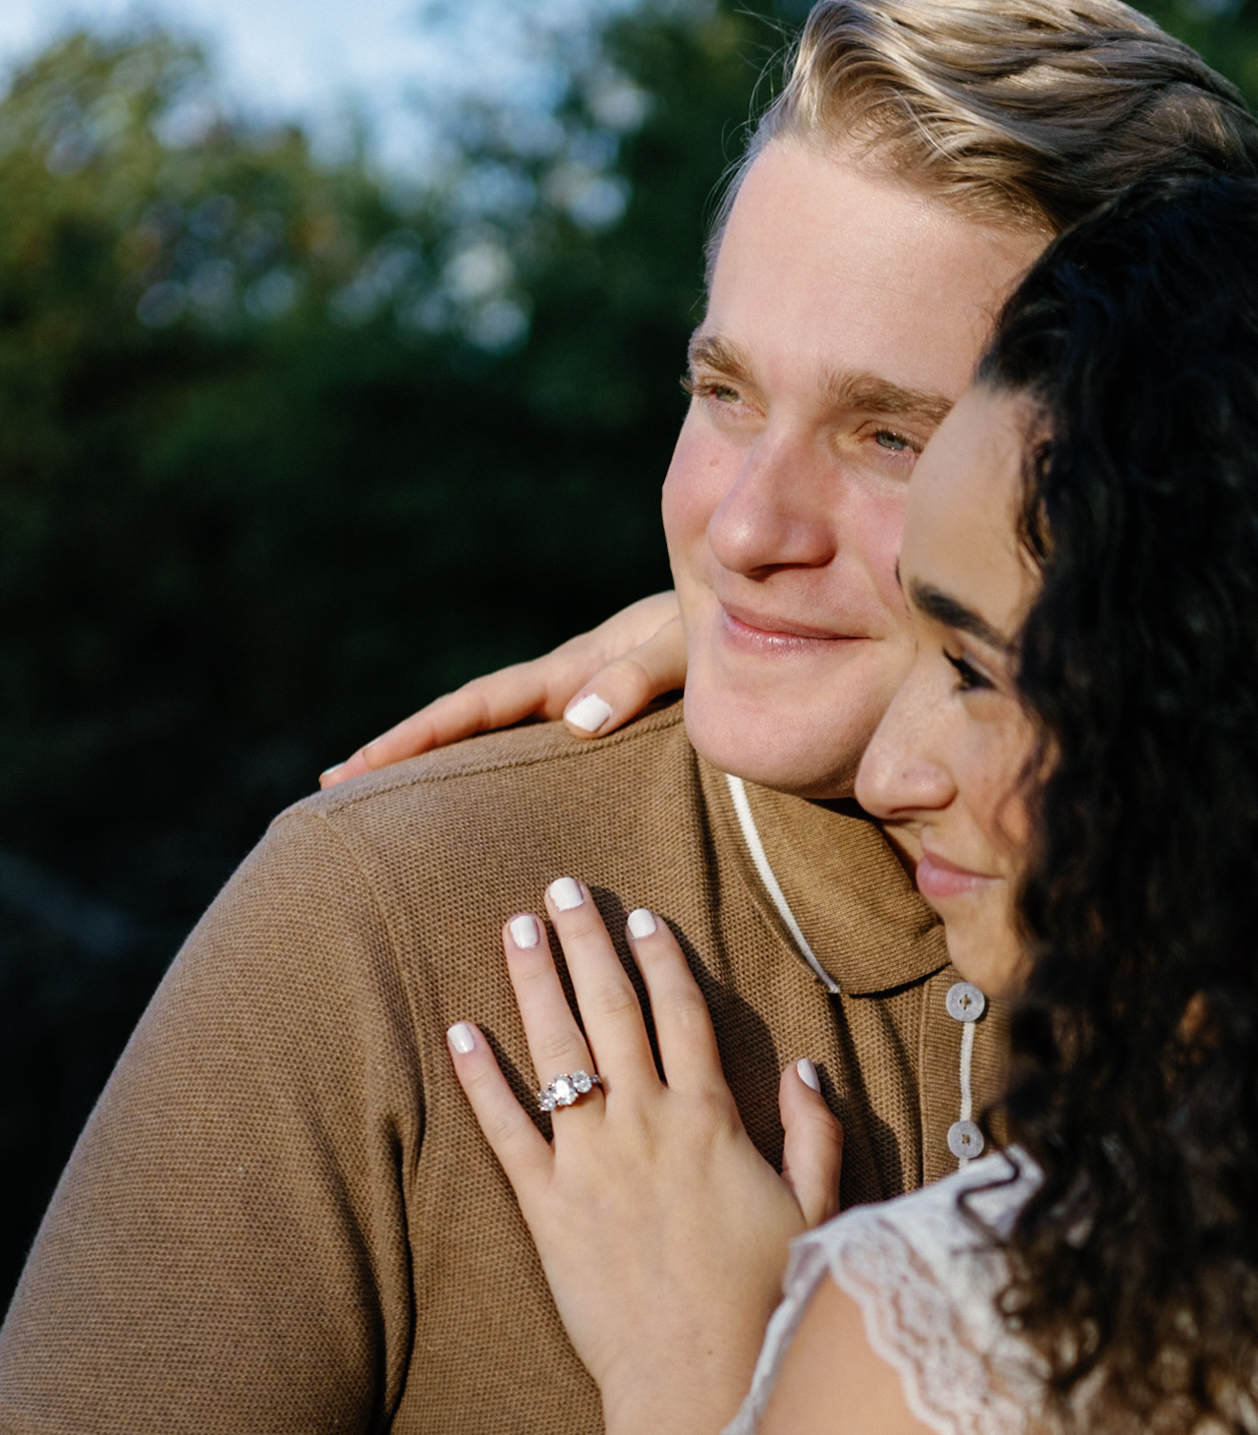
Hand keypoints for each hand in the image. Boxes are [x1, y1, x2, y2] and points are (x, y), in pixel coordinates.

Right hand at [320, 591, 684, 784]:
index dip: (415, 739)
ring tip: (382, 814)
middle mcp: (558, 692)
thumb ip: (638, 678)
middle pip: (461, 728)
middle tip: (331, 792)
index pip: (471, 709)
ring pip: (490, 746)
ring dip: (440, 773)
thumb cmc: (717, 636)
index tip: (357, 767)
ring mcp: (573, 709)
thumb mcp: (680, 652)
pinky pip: (533, 760)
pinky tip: (478, 817)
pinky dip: (495, 783)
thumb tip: (574, 720)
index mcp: (565, 674)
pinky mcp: (599, 726)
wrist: (750, 617)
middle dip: (398, 757)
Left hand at [446, 876, 839, 1419]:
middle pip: (612, 1010)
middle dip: (587, 942)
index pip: (684, 1016)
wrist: (695, 1377)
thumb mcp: (816, 1212)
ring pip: (557, 1050)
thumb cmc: (761, 1302)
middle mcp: (647, 1124)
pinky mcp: (546, 1208)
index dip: (662, 960)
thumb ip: (815, 1135)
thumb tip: (810, 1067)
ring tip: (514, 927)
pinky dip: (480, 1079)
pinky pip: (505, 1130)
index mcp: (713, 1121)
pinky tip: (457, 1032)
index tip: (642, 916)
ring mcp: (591, 1162)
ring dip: (533, 982)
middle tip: (562, 888)